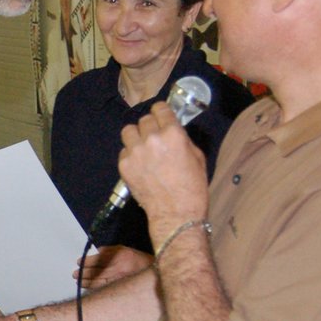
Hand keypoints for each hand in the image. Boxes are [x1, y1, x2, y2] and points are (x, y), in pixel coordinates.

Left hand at [75, 244, 151, 289]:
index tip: (78, 262)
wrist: (154, 273)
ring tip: (78, 281)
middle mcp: (119, 269)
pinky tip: (88, 287)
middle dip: (84, 273)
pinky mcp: (121, 288)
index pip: (98, 259)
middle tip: (74, 274)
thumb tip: (95, 253)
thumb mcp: (124, 249)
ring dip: (86, 282)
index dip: (87, 261)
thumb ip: (109, 250)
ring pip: (99, 282)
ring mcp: (120, 280)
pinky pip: (104, 289)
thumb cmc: (137, 259)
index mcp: (120, 256)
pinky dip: (94, 288)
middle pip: (97, 271)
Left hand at [119, 103, 208, 230]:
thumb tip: (173, 131)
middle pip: (144, 119)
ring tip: (143, 148)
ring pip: (128, 131)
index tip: (160, 116)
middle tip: (154, 138)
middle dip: (150, 127)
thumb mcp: (197, 157)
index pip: (159, 108)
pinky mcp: (124, 166)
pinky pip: (123, 151)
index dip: (160, 111)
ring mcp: (135, 152)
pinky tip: (140, 165)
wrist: (176, 213)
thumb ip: (183, 139)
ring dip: (136, 137)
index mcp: (172, 133)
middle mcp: (152, 138)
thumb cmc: (192, 187)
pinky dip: (130, 155)